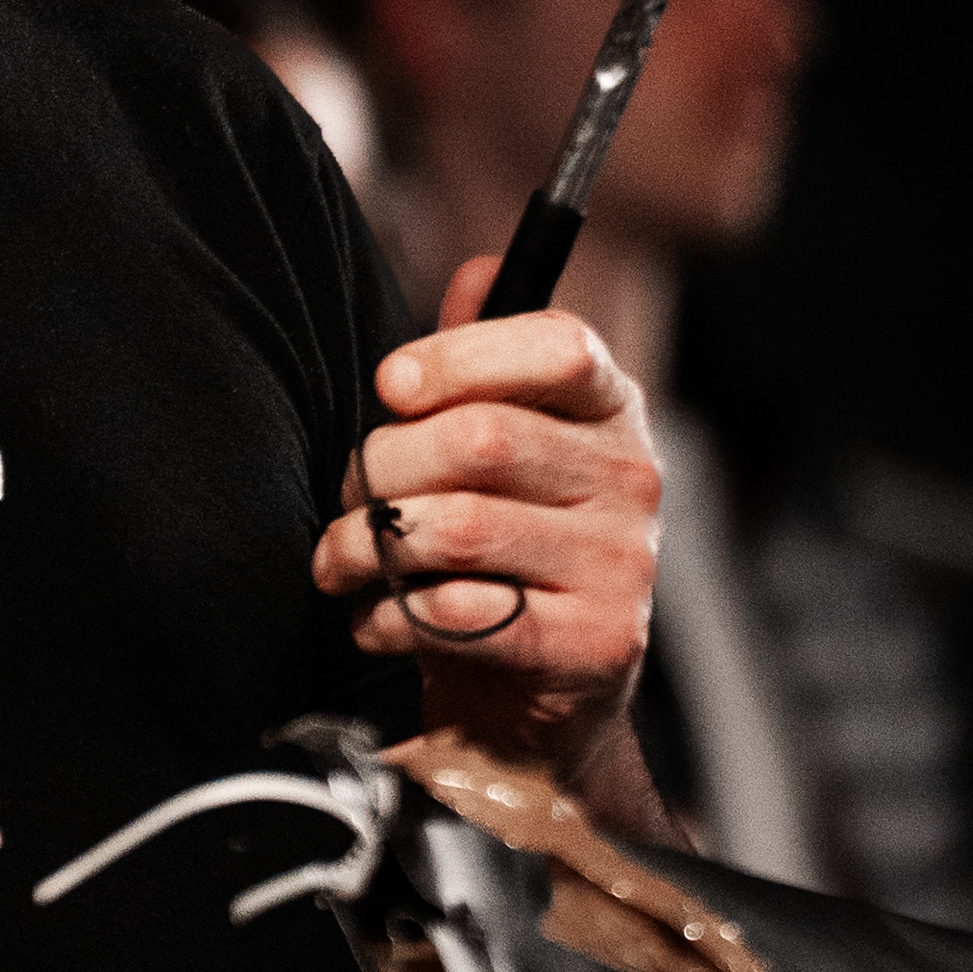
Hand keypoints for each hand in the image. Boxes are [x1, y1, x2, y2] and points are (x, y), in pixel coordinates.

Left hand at [312, 255, 664, 808]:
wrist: (539, 703)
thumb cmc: (502, 548)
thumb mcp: (501, 442)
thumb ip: (485, 355)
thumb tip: (478, 268)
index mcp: (611, 409)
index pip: (559, 344)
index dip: (462, 353)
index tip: (391, 385)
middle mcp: (633, 479)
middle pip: (483, 438)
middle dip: (383, 464)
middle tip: (347, 494)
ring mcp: (623, 566)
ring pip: (462, 528)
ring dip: (371, 543)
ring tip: (339, 558)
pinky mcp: (595, 646)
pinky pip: (467, 615)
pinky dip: (395, 615)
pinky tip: (374, 616)